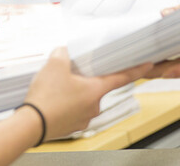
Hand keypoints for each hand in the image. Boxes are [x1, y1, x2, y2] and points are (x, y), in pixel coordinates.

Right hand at [22, 47, 150, 140]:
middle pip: (96, 87)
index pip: (122, 77)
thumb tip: (64, 52)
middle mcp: (94, 106)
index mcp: (96, 90)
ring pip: (82, 99)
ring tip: (55, 89)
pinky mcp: (72, 126)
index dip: (136, 69)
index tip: (148, 64)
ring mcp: (83, 119)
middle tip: (69, 73)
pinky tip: (52, 100)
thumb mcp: (54, 64)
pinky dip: (65, 104)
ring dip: (73, 92)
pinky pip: (72, 110)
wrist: (30, 125)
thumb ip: (63, 53)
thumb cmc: (46, 97)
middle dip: (85, 79)